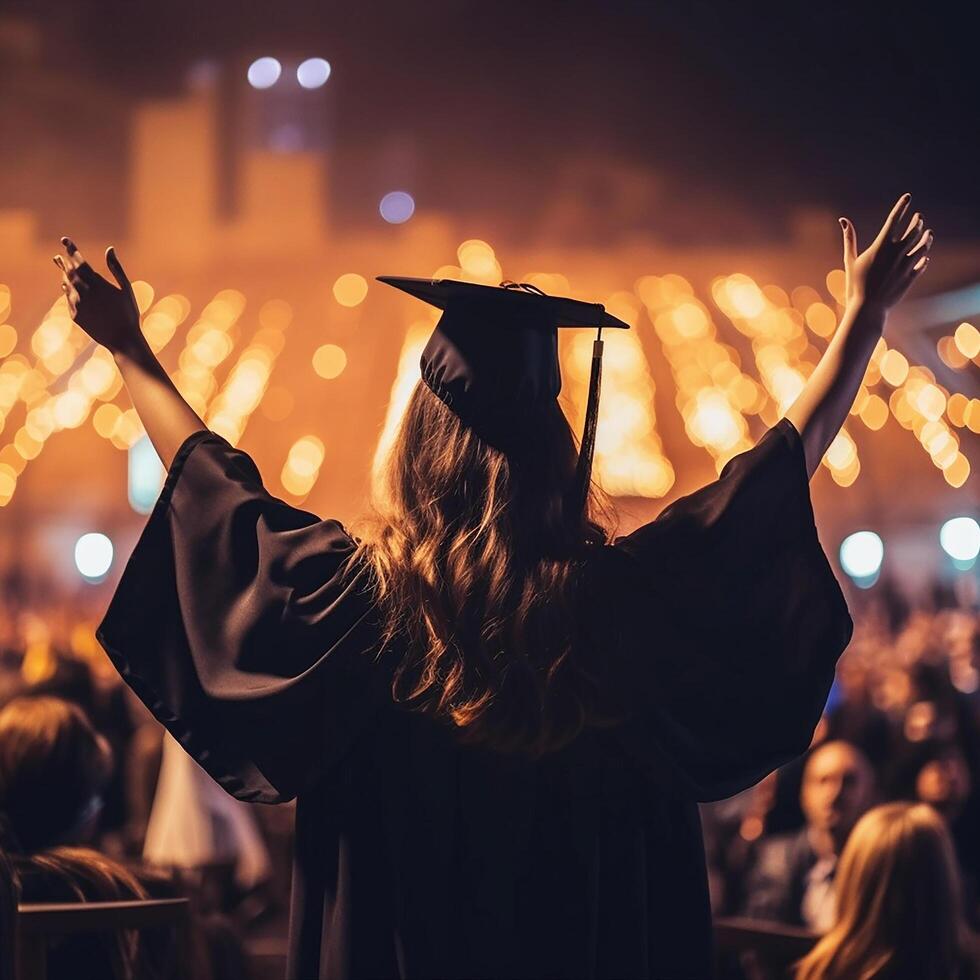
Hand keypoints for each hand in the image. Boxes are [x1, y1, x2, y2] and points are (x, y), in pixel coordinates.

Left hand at [53, 238, 142, 355]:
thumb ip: (116, 268)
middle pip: (69, 272)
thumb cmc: (128, 313)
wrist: (122, 339)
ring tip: (62, 268)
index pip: (79, 262)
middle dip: (64, 261)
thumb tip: (110, 249)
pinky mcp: (75, 315)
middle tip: (60, 255)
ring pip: (67, 284)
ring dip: (64, 275)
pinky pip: (68, 298)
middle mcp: (84, 292)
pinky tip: (66, 285)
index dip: (71, 250)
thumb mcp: (126, 289)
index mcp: (97, 284)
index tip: (65, 240)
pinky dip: (67, 289)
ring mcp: (78, 304)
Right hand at [839, 194, 932, 314]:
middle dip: (917, 222)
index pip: (894, 219)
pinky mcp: (911, 277)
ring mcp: (906, 265)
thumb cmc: (855, 284)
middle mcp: (896, 253)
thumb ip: (849, 239)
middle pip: (913, 230)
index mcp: (881, 247)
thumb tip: (843, 220)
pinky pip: (922, 263)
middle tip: (918, 217)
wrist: (867, 308)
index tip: (908, 197)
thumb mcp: (850, 260)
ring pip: (922, 245)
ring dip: (926, 237)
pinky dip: (924, 258)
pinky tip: (924, 256)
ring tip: (927, 232)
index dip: (902, 206)